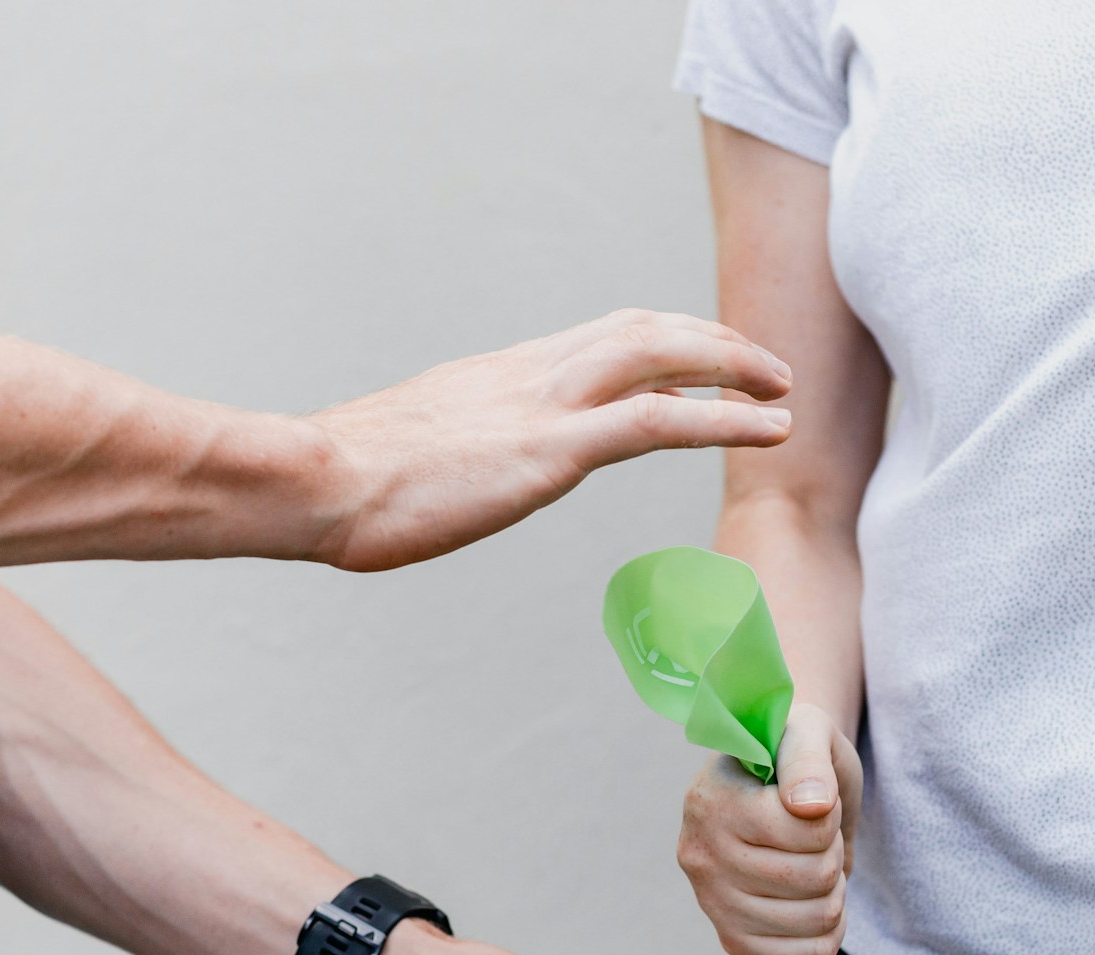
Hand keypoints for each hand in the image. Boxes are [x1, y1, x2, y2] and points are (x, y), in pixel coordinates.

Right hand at [308, 309, 792, 572]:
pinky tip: (768, 429)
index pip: (597, 340)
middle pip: (641, 329)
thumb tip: (453, 472)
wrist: (313, 481)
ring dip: (732, 367)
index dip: (660, 344)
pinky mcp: (551, 449)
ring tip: (781, 390)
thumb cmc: (343, 485)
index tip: (698, 363)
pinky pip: (659, 420)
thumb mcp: (408, 454)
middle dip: (709, 342)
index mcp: (497, 376)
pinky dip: (724, 419)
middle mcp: (529, 374)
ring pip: (662, 355)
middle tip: (761, 366)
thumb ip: (450, 453)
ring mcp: (543, 405)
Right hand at [677, 703, 861, 954]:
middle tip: (814, 835)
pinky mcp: (731, 938)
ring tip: (809, 863)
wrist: (781, 788)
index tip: (813, 800)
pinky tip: (815, 905)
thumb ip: (808, 761)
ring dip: (833, 891)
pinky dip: (826, 935)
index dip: (830, 817)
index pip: (808, 832)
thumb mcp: (808, 735)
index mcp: (711, 801)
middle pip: (814, 878)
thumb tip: (810, 806)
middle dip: (833, 853)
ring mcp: (711, 902)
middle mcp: (699, 855)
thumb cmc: (794, 758)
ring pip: (814, 919)